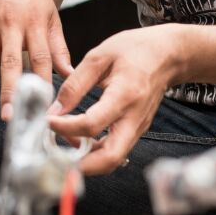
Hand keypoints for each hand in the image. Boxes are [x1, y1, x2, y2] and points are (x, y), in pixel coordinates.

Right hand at [0, 0, 73, 123]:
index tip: (43, 107)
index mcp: (35, 22)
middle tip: (11, 119)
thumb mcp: (50, 15)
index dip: (41, 82)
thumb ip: (58, 46)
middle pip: (10, 63)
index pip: (40, 57)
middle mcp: (11, 23)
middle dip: (9, 93)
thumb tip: (69, 75)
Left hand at [49, 25, 183, 174]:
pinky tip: (79, 141)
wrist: (168, 55)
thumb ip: (75, 84)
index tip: (47, 121)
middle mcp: (134, 118)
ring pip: (112, 160)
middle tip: (56, 156)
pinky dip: (95, 154)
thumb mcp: (99, 56)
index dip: (65, 127)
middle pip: (109, 158)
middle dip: (80, 164)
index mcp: (125, 95)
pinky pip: (115, 151)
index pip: (92, 124)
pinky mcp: (136, 131)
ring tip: (63, 147)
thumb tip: (54, 110)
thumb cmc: (135, 50)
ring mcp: (138, 128)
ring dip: (86, 161)